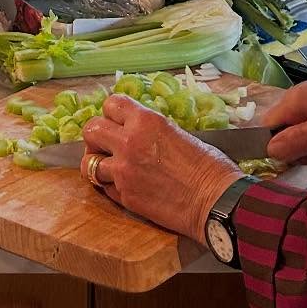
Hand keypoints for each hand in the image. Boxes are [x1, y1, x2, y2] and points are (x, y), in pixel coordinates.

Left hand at [81, 96, 241, 243]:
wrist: (217, 203)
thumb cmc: (210, 168)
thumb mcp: (179, 134)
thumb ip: (151, 130)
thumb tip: (139, 131)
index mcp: (146, 121)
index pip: (112, 104)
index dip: (113, 112)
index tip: (116, 120)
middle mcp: (129, 142)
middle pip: (91, 130)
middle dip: (96, 136)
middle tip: (105, 144)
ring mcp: (124, 172)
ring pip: (89, 163)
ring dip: (98, 164)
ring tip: (109, 167)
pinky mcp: (126, 197)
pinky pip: (104, 188)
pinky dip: (110, 186)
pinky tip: (124, 185)